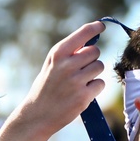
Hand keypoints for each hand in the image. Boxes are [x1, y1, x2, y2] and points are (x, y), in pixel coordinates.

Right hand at [14, 21, 106, 136]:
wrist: (38, 114)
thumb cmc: (46, 87)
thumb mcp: (51, 65)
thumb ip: (69, 54)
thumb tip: (91, 43)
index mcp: (58, 53)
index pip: (82, 34)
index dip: (95, 28)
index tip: (101, 26)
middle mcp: (67, 65)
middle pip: (95, 52)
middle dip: (91, 59)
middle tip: (82, 69)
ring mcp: (76, 81)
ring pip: (99, 67)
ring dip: (94, 74)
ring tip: (81, 82)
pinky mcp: (83, 96)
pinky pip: (100, 84)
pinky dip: (95, 88)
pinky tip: (83, 93)